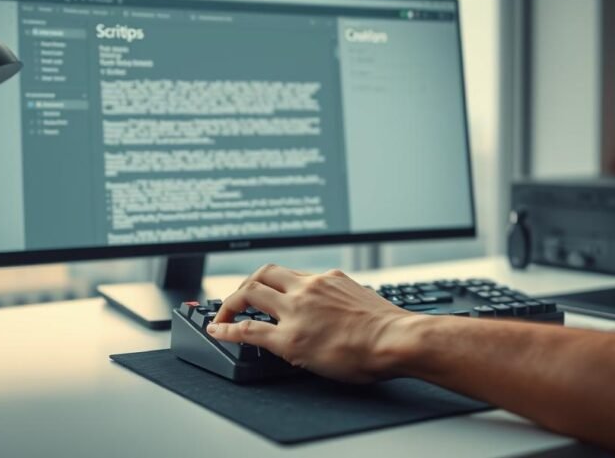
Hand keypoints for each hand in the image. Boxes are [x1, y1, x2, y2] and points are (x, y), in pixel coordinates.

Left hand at [207, 264, 417, 382]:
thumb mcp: (363, 299)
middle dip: (244, 285)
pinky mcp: (290, 337)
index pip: (289, 274)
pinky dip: (227, 328)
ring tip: (222, 316)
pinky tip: (217, 331)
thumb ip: (343, 299)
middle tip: (237, 300)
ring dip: (230, 303)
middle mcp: (308, 287)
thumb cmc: (389, 327)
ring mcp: (297, 310)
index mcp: (327, 279)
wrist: (396, 339)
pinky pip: (248, 329)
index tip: (262, 290)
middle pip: (263, 274)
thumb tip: (339, 310)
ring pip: (250, 293)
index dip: (270, 283)